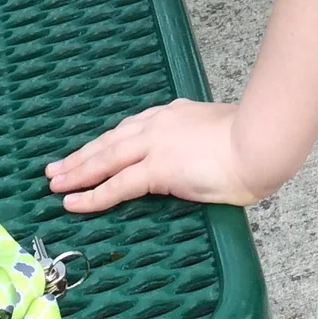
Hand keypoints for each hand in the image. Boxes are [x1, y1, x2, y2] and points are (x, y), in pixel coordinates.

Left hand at [45, 99, 264, 211]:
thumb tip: (203, 158)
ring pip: (105, 159)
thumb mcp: (222, 135)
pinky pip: (117, 185)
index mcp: (175, 115)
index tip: (90, 150)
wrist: (261, 142)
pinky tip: (74, 202)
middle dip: (81, 156)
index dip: (106, 142)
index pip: (131, 130)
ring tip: (56, 184)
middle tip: (56, 168)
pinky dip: (93, 195)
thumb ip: (204, 144)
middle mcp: (160, 125)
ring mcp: (156, 146)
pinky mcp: (158, 168)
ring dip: (77, 172)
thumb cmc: (253, 142)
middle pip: (110, 142)